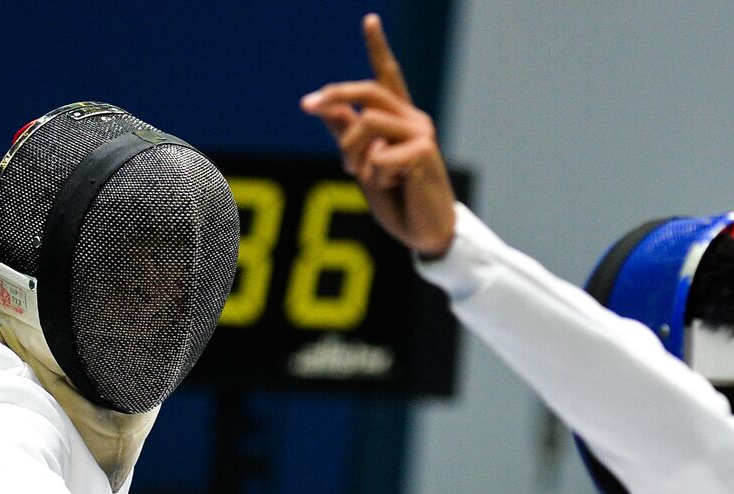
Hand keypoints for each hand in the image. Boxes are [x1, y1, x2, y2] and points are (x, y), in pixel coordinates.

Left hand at [301, 13, 458, 257]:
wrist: (426, 232)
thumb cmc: (399, 200)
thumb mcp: (364, 166)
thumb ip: (346, 136)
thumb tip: (324, 107)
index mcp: (400, 120)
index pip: (388, 77)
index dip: (378, 47)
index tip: (369, 19)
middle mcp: (413, 120)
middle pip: (368, 92)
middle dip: (335, 95)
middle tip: (307, 104)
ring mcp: (421, 133)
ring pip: (367, 124)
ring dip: (352, 152)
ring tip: (362, 175)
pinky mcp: (422, 151)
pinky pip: (378, 156)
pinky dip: (376, 175)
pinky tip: (397, 186)